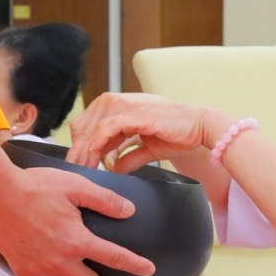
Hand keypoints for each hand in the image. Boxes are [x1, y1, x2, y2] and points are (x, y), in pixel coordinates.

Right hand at [0, 144, 153, 275]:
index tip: (149, 270)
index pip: (115, 257)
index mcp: (77, 241)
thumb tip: (130, 211)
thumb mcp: (75, 186)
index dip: (135, 265)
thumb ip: (104, 200)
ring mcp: (39, 269)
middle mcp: (61, 261)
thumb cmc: (36, 186)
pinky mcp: (21, 269)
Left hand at [66, 93, 230, 173]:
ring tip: (84, 168)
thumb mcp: (146, 150)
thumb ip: (128, 158)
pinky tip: (94, 156)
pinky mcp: (135, 115)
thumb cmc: (176, 135)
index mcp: (119, 110)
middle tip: (77, 171)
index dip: (80, 145)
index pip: (87, 125)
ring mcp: (126, 107)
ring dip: (85, 149)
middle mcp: (119, 104)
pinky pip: (108, 127)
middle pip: (85, 126)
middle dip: (79, 150)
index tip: (79, 165)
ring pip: (93, 127)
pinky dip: (98, 142)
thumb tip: (112, 171)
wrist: (198, 128)